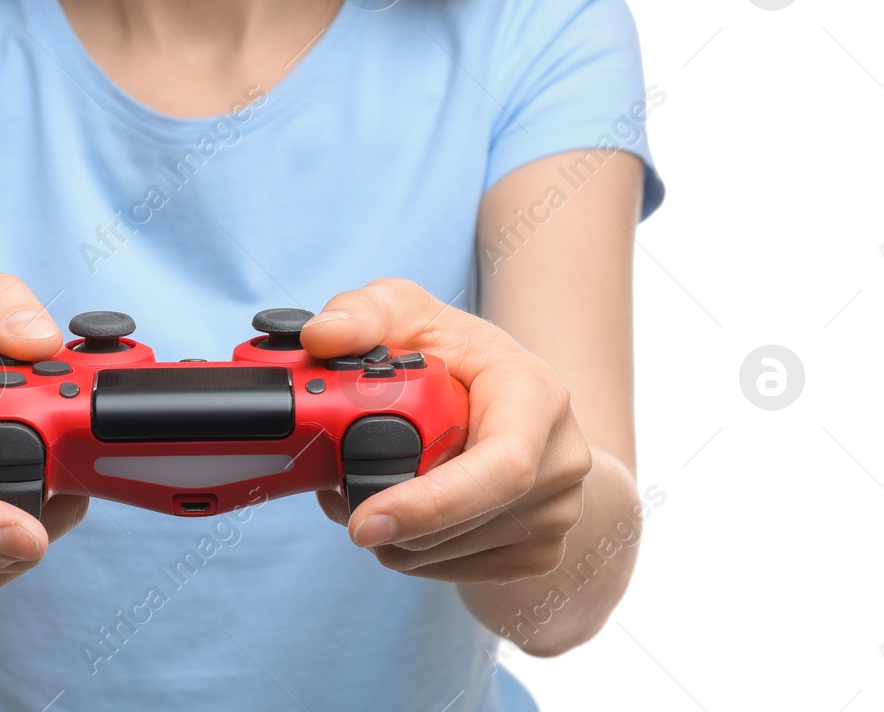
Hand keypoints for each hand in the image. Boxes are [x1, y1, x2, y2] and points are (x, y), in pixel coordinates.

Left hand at [303, 278, 591, 583]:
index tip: (363, 518)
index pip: (502, 467)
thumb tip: (321, 336)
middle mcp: (561, 458)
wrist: (512, 403)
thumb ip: (361, 314)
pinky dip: (411, 551)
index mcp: (537, 395)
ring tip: (371, 488)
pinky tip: (405, 509)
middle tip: (336, 493)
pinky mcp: (540, 552)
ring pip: (447, 554)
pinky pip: (453, 571)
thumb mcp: (406, 311)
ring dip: (391, 536)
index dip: (431, 503)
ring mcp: (558, 513)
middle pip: (464, 522)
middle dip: (388, 518)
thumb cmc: (456, 355)